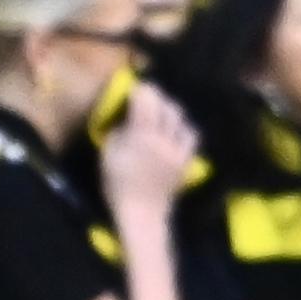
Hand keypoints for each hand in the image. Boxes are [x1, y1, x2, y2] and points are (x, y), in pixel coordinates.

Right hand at [99, 81, 196, 217]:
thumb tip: (129, 117)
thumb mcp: (109, 153)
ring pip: (184, 121)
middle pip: (169, 107)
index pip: (148, 100)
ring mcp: (179, 151)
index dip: (143, 90)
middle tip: (147, 99)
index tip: (136, 87)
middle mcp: (164, 139)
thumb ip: (120, 130)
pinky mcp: (187, 161)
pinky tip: (173, 132)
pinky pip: (191, 137)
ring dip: (172, 114)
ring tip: (161, 116)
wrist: (142, 212)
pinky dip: (183, 129)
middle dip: (158, 98)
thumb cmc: (118, 183)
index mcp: (142, 135)